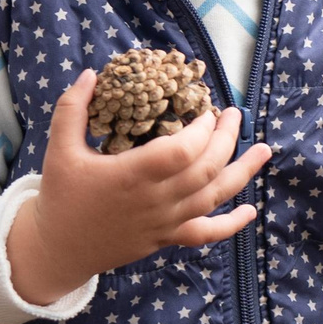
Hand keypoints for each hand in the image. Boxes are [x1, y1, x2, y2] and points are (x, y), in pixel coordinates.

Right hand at [5, 70, 273, 305]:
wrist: (58, 249)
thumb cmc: (60, 195)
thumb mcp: (58, 147)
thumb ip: (73, 108)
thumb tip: (92, 73)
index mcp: (132, 175)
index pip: (182, 152)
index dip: (203, 130)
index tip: (207, 110)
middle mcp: (155, 200)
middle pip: (205, 169)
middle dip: (227, 139)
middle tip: (234, 114)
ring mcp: (164, 222)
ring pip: (213, 197)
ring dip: (242, 173)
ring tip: (264, 151)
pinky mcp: (166, 238)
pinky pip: (205, 233)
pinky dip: (231, 224)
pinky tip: (250, 210)